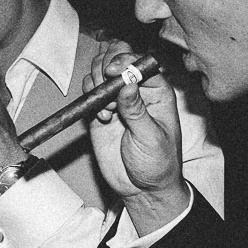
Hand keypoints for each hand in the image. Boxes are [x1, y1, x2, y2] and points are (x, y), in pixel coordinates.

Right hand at [86, 42, 186, 230]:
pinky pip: (90, 92)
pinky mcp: (101, 112)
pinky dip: (89, 98)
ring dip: (96, 80)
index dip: (125, 61)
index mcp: (157, 92)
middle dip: (106, 65)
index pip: (140, 62)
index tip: (111, 71)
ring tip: (105, 105)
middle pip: (118, 58)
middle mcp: (137, 91)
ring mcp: (118, 100)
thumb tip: (127, 84)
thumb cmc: (158, 164)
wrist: (143, 189)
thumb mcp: (151, 137)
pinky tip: (101, 117)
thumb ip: (137, 110)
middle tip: (103, 84)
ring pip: (101, 71)